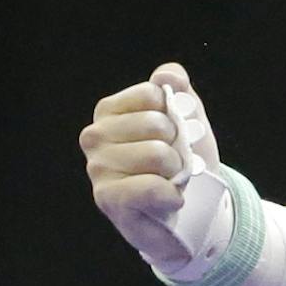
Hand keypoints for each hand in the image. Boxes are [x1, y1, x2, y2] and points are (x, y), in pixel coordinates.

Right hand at [80, 63, 223, 268]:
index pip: (153, 93)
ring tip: (169, 181)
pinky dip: (172, 196)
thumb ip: (179, 91)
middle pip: (157, 123)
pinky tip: (168, 201)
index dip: (178, 114)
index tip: (176, 134)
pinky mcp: (106, 198)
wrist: (190, 210)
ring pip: (157, 154)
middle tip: (175, 163)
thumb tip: (168, 75)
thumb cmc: (184, 160)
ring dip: (177, 172)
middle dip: (179, 146)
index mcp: (111, 111)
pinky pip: (151, 187)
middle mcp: (95, 135)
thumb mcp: (188, 119)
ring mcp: (97, 167)